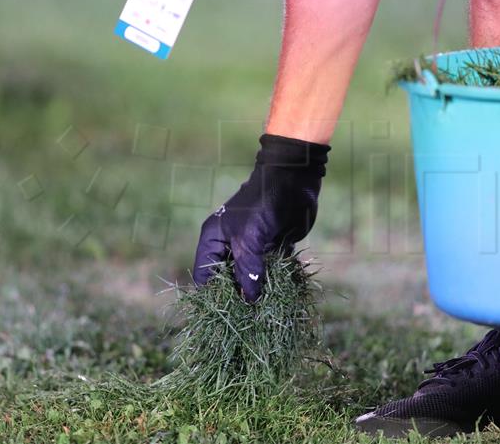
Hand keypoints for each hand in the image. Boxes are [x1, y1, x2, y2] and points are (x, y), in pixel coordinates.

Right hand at [192, 134, 329, 301]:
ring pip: (252, 278)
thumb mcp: (249, 237)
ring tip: (269, 312)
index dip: (213, 296)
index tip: (226, 315)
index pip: (204, 276)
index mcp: (213, 240)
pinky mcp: (273, 248)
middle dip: (238, 297)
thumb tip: (248, 300)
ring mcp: (252, 248)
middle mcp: (229, 246)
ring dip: (260, 293)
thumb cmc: (264, 204)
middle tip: (251, 318)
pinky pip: (272, 272)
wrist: (294, 179)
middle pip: (228, 280)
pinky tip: (285, 296)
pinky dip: (278, 283)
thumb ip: (247, 268)